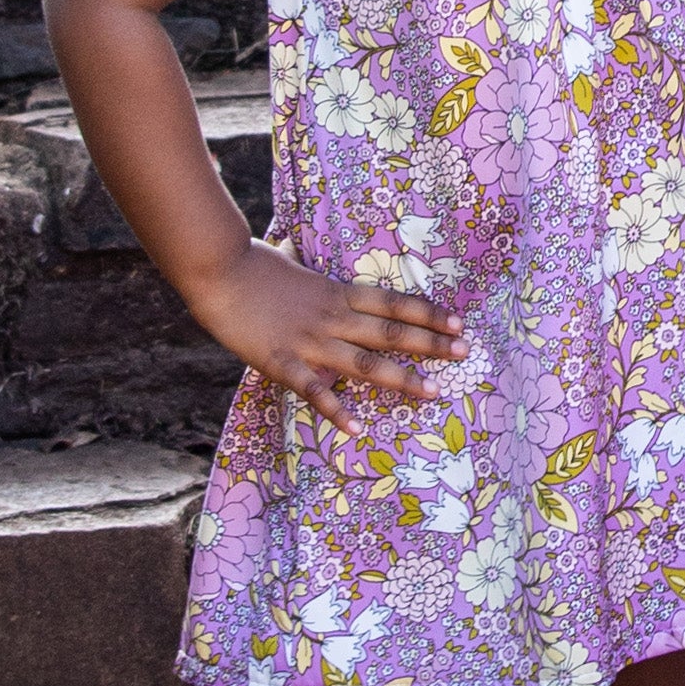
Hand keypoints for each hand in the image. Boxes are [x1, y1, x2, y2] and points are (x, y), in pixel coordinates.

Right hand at [192, 246, 459, 433]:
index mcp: (337, 292)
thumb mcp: (295, 261)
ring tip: (433, 393)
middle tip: (465, 354)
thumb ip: (311, 271)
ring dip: (402, 379)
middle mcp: (333, 317)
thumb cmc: (254, 263)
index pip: (393, 303)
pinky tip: (357, 428)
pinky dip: (336, 410)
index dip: (428, 313)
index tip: (459, 323)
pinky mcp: (282, 362)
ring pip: (365, 363)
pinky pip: (315, 390)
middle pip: (391, 332)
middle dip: (431, 344)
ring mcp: (310, 341)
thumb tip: (309, 257)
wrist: (219, 270)